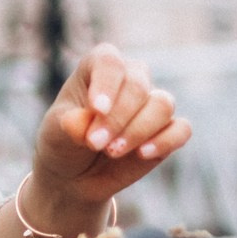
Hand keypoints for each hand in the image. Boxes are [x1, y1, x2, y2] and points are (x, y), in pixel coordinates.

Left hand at [26, 44, 192, 226]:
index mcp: (97, 68)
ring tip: (113, 152)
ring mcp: (149, 105)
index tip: (97, 109)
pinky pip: (181, 129)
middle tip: (95, 143)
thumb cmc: (62, 143)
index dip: (107, 83)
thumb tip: (84, 122)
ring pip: (163, 105)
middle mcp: (129, 79)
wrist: (73, 177)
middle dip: (118, 118)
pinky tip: (143, 154)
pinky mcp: (166, 131)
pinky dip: (165, 141)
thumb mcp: (55, 134)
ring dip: (139, 130)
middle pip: (138, 85)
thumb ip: (69, 125)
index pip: (110, 61)